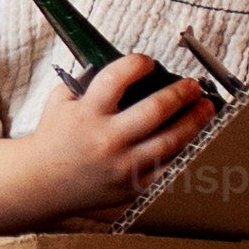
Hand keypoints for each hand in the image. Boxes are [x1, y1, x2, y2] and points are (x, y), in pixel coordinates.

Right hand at [22, 56, 210, 213]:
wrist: (42, 182)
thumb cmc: (54, 137)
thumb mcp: (61, 100)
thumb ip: (88, 81)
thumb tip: (126, 68)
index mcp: (87, 113)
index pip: (117, 78)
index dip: (138, 63)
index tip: (148, 61)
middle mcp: (106, 139)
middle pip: (154, 111)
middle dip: (180, 93)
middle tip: (192, 85)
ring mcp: (122, 165)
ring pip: (170, 142)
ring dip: (194, 122)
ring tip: (206, 108)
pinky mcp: (132, 186)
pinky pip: (169, 170)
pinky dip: (187, 153)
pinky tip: (197, 140)